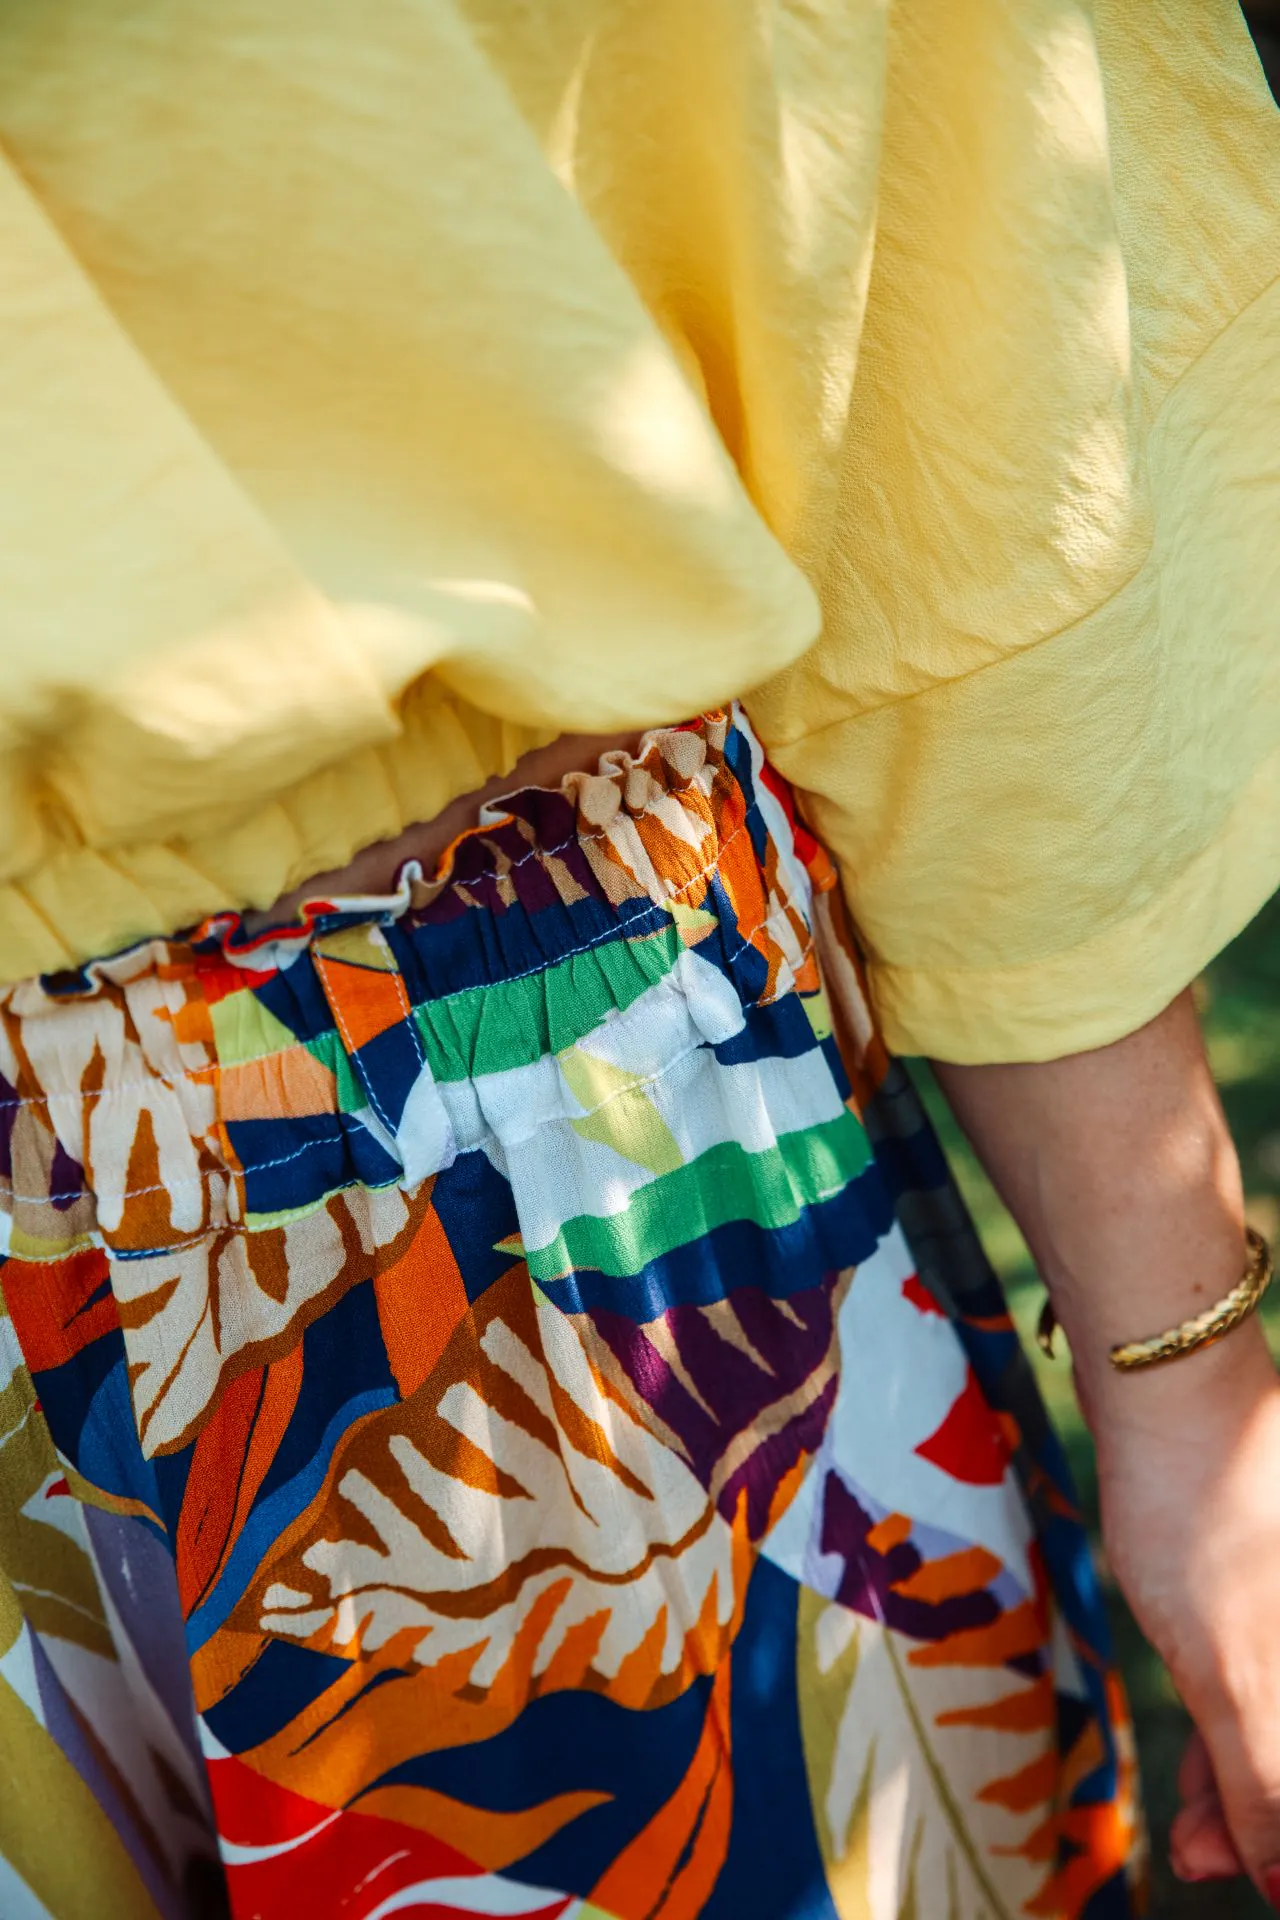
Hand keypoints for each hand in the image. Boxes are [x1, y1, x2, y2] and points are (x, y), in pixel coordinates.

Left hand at [1091, 1322, 1279, 1905]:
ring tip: (1192, 1827)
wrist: (1170, 1388)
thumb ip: (1267, 1783)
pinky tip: (1204, 1749)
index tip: (1258, 1882)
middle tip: (1201, 1854)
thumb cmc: (1205, 1519)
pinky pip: (1271, 1671)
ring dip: (1245, 1778)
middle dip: (1265, 1817)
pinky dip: (1237, 1718)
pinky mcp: (1277, 1578)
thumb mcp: (1230, 1673)